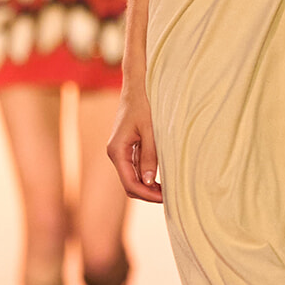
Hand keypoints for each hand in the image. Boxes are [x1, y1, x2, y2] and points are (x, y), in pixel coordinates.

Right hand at [107, 86, 163, 203]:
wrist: (137, 86)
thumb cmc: (144, 104)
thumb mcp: (150, 130)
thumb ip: (150, 155)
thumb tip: (150, 181)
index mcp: (117, 150)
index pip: (130, 182)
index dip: (147, 194)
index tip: (165, 198)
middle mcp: (115, 153)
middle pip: (129, 183)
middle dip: (147, 193)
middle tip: (169, 197)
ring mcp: (121, 151)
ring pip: (133, 177)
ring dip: (148, 186)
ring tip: (168, 190)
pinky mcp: (128, 147)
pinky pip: (136, 167)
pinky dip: (147, 175)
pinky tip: (162, 177)